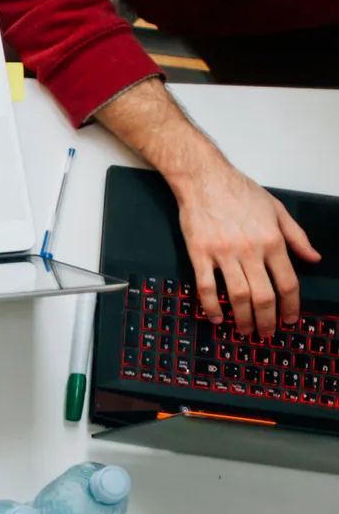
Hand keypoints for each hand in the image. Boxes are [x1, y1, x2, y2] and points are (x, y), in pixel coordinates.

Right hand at [170, 150, 320, 334]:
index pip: (288, 281)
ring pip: (237, 295)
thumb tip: (313, 258)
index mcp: (272, 240)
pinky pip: (205, 287)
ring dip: (242, 318)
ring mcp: (224, 254)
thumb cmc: (240, 192)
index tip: (290, 319)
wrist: (205, 179)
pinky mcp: (200, 254)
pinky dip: (211, 306)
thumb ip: (297, 237)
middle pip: (263, 295)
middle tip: (265, 333)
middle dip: (267, 320)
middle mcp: (251, 250)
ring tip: (243, 330)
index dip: (291, 305)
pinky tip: (216, 317)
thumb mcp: (277, 210)